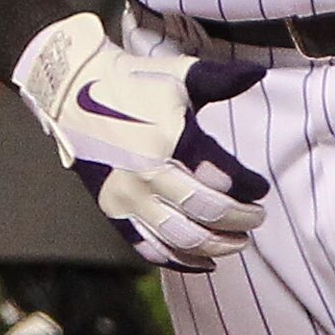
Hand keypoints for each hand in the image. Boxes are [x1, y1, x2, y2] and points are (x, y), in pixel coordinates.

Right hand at [14, 15, 270, 271]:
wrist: (73, 93)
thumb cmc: (134, 82)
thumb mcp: (179, 74)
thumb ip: (221, 78)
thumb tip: (258, 71)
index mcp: (170, 139)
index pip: (222, 176)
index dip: (248, 186)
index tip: (261, 187)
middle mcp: (148, 173)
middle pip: (207, 211)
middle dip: (240, 218)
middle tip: (257, 217)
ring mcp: (128, 196)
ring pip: (181, 237)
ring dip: (217, 245)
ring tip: (239, 241)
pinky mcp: (113, 210)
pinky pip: (149, 248)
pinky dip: (179, 261)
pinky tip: (205, 262)